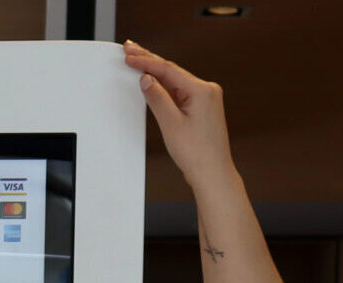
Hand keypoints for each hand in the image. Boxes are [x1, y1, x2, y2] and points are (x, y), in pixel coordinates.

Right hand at [123, 41, 234, 189]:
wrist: (212, 173)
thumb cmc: (198, 153)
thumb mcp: (171, 124)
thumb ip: (158, 98)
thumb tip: (147, 79)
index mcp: (203, 91)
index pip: (169, 70)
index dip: (146, 62)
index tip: (130, 56)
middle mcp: (208, 90)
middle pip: (173, 71)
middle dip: (150, 61)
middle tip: (130, 49)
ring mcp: (206, 98)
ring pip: (175, 80)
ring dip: (156, 72)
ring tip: (137, 60)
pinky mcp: (202, 107)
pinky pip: (180, 91)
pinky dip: (165, 86)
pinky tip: (153, 80)